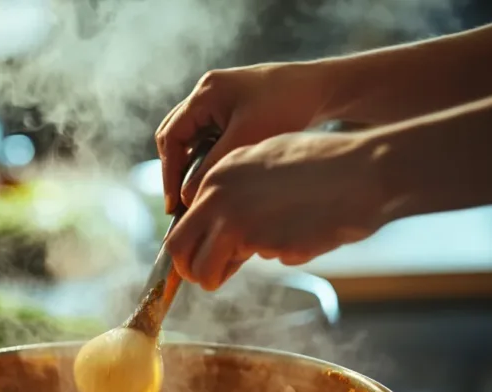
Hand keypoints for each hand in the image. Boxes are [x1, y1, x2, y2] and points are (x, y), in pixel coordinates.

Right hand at [155, 63, 330, 211]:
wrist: (322, 88)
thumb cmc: (288, 106)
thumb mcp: (247, 139)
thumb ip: (213, 166)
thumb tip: (186, 197)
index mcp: (205, 93)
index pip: (171, 137)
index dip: (169, 172)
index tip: (175, 204)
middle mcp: (206, 93)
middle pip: (174, 136)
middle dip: (174, 170)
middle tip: (179, 204)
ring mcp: (217, 100)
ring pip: (190, 139)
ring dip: (189, 166)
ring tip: (195, 195)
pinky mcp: (231, 110)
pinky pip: (207, 138)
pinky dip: (205, 159)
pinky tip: (215, 180)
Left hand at [165, 131, 388, 290]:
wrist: (364, 172)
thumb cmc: (325, 164)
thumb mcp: (267, 162)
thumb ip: (237, 191)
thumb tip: (220, 225)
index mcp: (218, 175)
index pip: (183, 222)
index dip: (193, 245)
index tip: (202, 256)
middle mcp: (219, 197)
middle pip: (179, 251)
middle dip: (190, 270)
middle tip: (206, 278)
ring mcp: (237, 222)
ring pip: (203, 270)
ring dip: (217, 278)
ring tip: (236, 272)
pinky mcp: (262, 244)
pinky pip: (253, 265)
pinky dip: (273, 257)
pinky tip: (299, 237)